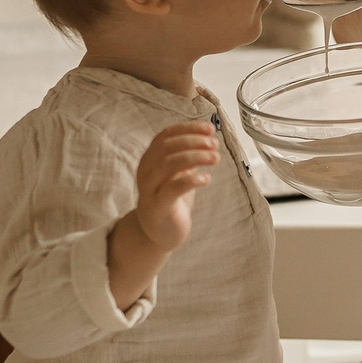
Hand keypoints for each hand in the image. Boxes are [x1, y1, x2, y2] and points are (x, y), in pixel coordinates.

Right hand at [131, 121, 219, 254]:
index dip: (188, 129)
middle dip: (194, 141)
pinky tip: (207, 178)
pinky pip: (173, 188)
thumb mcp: (178, 174)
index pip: (166, 135)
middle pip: (167, 147)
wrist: (158, 233)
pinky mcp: (157, 206)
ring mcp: (149, 188)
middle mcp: (146, 171)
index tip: (209, 128)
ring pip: (169, 164)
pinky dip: (192, 180)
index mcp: (150, 159)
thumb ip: (187, 156)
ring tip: (215, 158)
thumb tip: (207, 137)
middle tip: (214, 144)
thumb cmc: (171, 200)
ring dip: (195, 157)